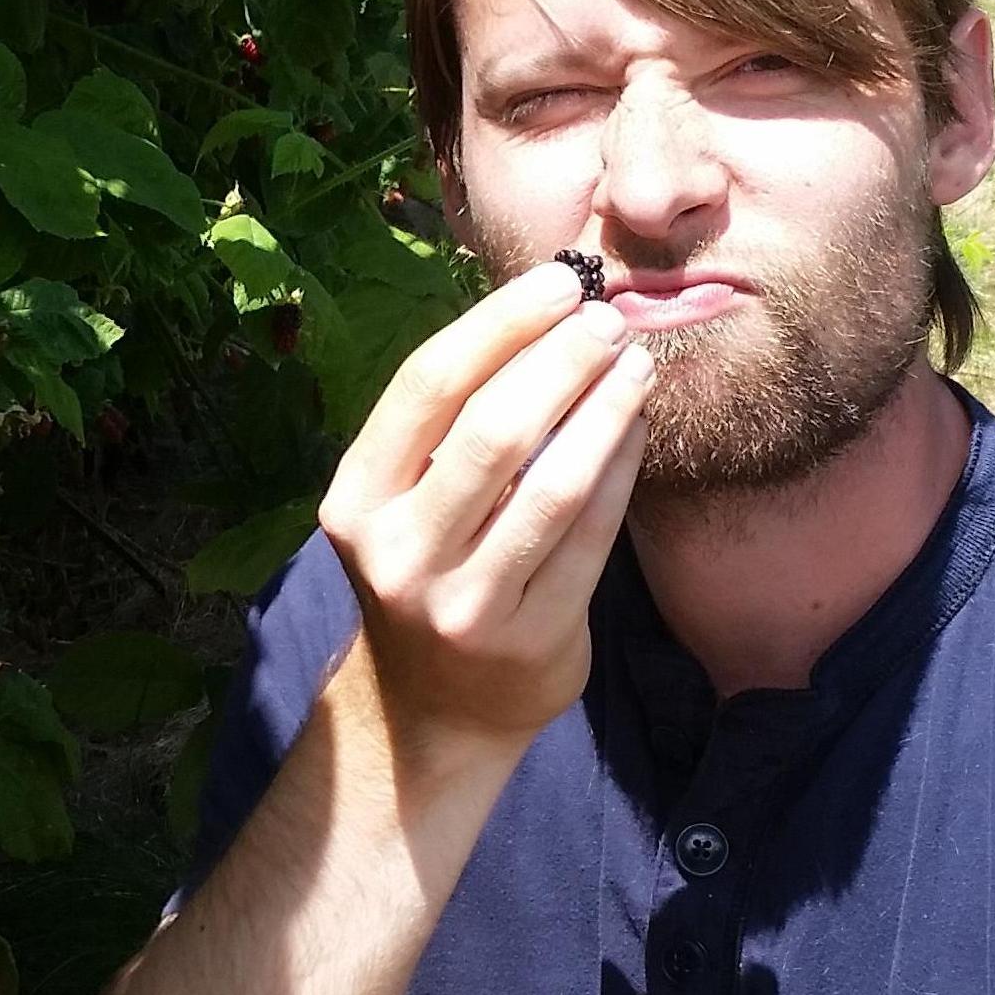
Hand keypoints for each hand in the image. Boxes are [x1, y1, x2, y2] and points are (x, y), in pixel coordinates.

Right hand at [316, 259, 652, 761]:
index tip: (560, 281)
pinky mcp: (528, 638)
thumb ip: (452, 425)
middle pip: (491, 429)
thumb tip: (545, 309)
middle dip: (561, 359)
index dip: (501, 323)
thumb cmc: (431, 576)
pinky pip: (590, 537)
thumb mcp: (405, 505)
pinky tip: (637, 426)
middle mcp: (399, 553)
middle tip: (609, 319)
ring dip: (605, 410)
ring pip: (550, 484)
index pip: (428, 387)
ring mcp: (463, 603)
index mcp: (357, 501)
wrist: (433, 712)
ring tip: (637, 363)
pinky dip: (621, 471)